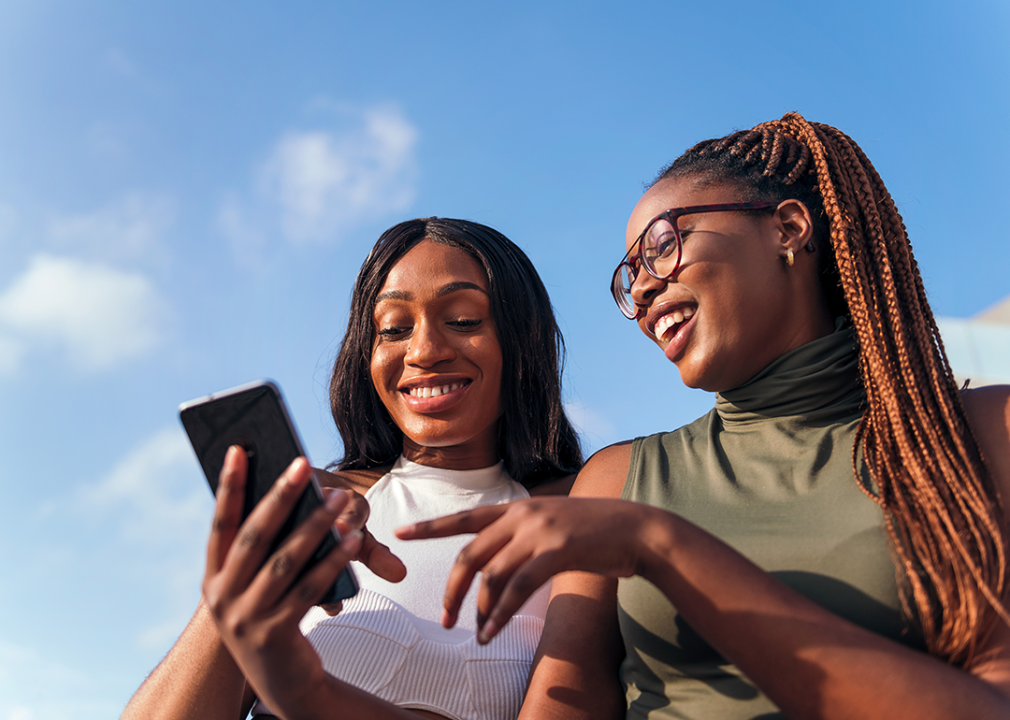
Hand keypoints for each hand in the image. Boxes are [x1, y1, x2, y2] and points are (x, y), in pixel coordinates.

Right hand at [202, 446, 363, 712]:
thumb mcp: (257, 587)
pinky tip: (352, 540)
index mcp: (213, 579)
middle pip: (254, 537)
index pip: (220, 525)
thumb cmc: (273, 620)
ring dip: (316, 525)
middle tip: (301, 464)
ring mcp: (245, 618)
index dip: (228, 487)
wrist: (282, 686)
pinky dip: (332, 561)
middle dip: (279, 497)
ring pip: (285, 561)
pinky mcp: (275, 634)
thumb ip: (266, 548)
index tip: (237, 449)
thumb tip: (291, 492)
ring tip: (340, 498)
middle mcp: (222, 598)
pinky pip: (309, 588)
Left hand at [395, 497, 657, 643]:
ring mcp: (538, 531)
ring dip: (479, 611)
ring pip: (491, 575)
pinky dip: (500, 614)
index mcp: (516, 508)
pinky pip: (517, 588)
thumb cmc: (595, 531)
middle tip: (443, 618)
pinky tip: (491, 632)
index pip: (464, 517)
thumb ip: (523, 535)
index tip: (400, 532)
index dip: (430, 526)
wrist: (636, 528)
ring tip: (476, 635)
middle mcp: (521, 516)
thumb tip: (499, 560)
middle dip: (452, 590)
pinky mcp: (556, 551)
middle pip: (470, 555)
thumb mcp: (552, 522)